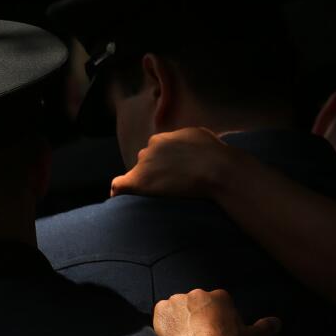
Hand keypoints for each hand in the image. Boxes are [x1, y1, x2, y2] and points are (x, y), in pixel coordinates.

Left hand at [110, 127, 244, 199]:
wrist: (217, 169)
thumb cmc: (217, 157)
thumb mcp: (202, 138)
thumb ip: (189, 140)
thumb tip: (191, 145)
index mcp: (167, 137)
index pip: (157, 150)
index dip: (163, 163)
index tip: (171, 174)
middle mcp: (151, 147)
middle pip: (146, 160)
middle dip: (154, 171)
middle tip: (169, 187)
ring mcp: (144, 163)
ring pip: (137, 173)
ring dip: (145, 182)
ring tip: (157, 196)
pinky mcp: (138, 180)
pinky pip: (119, 185)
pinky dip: (118, 191)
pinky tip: (119, 199)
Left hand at [153, 289, 279, 335]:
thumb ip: (266, 327)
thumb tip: (278, 322)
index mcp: (220, 295)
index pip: (218, 304)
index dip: (217, 319)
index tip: (216, 333)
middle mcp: (198, 293)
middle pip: (197, 304)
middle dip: (198, 317)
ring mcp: (178, 300)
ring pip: (179, 307)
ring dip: (181, 318)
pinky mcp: (161, 309)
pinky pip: (162, 313)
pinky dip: (165, 322)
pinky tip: (172, 335)